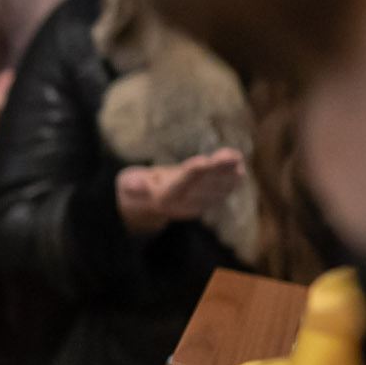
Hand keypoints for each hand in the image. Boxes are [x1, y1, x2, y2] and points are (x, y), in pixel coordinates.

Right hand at [116, 147, 246, 235]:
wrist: (142, 208)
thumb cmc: (132, 190)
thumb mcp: (126, 185)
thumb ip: (133, 185)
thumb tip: (134, 184)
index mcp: (163, 197)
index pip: (180, 183)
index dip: (193, 172)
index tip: (204, 160)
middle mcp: (181, 204)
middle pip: (202, 185)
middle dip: (217, 170)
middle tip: (230, 155)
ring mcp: (193, 205)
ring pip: (214, 189)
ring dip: (227, 174)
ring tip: (237, 158)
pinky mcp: (201, 203)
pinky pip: (219, 194)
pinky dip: (230, 182)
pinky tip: (239, 169)